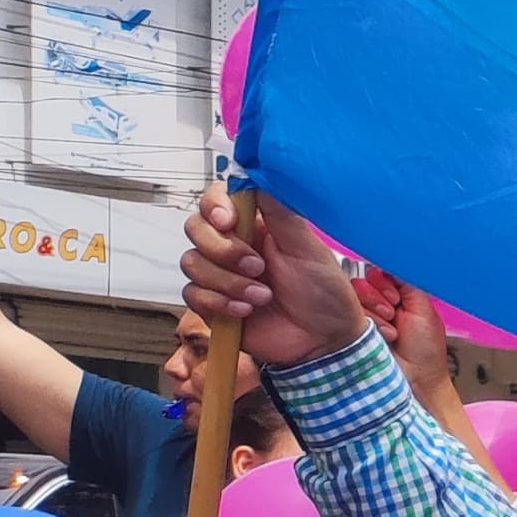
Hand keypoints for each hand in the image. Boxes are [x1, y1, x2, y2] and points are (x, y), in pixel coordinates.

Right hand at [180, 184, 368, 368]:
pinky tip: (247, 311)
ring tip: (263, 296)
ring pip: (192, 263)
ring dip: (228, 282)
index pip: (215, 201)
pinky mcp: (213, 304)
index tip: (229, 221)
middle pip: (195, 229)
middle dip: (222, 249)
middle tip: (258, 267)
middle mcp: (232, 246)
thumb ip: (281, 213)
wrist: (324, 340)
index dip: (214, 206)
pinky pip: (193, 294)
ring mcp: (220, 275)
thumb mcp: (307, 248)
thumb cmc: (323, 292)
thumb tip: (261, 175)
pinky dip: (219, 303)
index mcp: (254, 226)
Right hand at [353, 271, 459, 398]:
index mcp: (399, 296)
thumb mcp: (423, 309)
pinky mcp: (352, 330)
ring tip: (392, 330)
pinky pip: (348, 312)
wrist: (417, 380)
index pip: (380, 272)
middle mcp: (379, 303)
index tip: (397, 297)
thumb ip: (409, 282)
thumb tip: (396, 260)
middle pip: (364, 281)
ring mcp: (364, 316)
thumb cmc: (425, 350)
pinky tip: (383, 335)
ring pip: (355, 295)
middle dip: (381, 297)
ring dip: (376, 312)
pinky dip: (368, 322)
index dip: (386, 282)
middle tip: (394, 314)